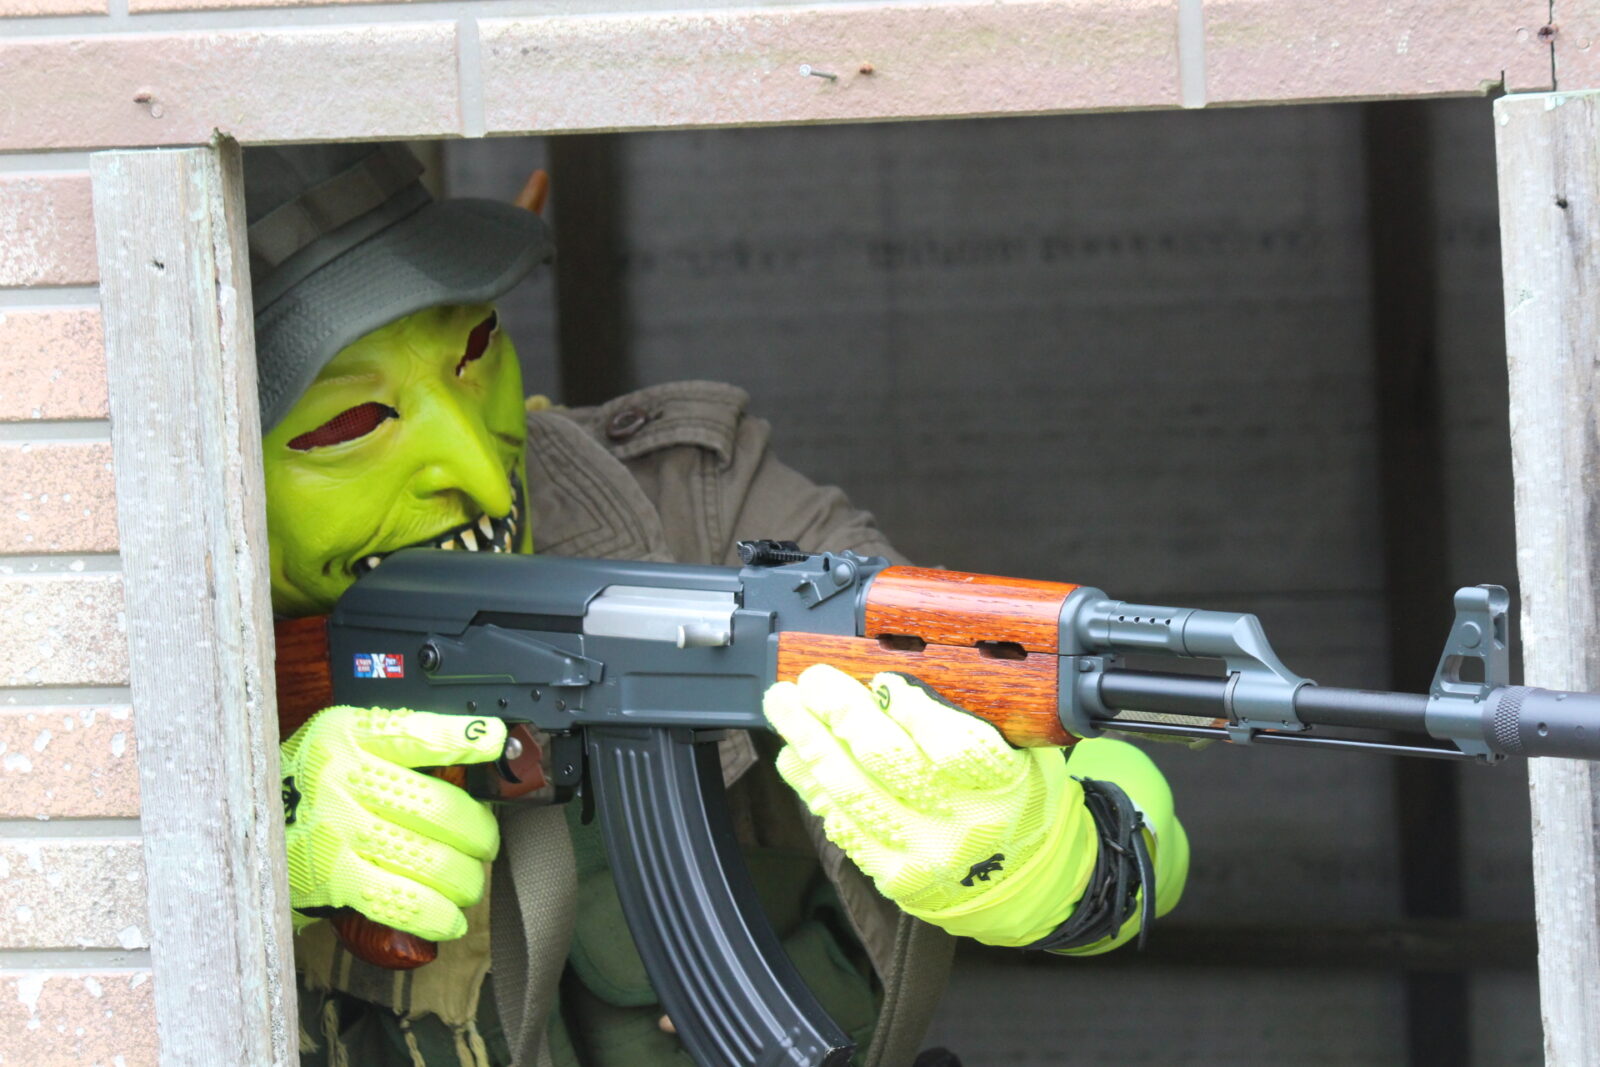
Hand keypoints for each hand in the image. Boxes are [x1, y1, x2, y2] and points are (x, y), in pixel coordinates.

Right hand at [279, 706, 505, 940]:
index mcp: (349, 735)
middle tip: (485, 844)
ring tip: (469, 883)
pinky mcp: (330, 875)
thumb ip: (400, 746)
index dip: (461, 737)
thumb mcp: (343, 743)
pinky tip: (451, 919)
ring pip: (427, 856)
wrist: (243, 821)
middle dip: (478, 833)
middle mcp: (342, 777)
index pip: (415, 733)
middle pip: (437, 807)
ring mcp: (336, 828)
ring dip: (463, 878)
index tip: (494, 740)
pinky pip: (398, 898)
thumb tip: (476, 755)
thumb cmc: (310, 783)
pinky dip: (435, 913)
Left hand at [764, 665, 1095, 946]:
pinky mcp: (893, 874)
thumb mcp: (1021, 751)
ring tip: (784, 704)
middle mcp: (965, 823)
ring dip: (808, 739)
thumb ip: (972, 716)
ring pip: (851, 788)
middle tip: (812, 679)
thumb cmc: (1012, 799)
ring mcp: (924, 852)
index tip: (885, 679)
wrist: (1018, 881)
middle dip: (841, 710)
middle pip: (889, 760)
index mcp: (1008, 785)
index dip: (914, 709)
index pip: (958, 745)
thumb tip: (894, 682)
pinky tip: (793, 752)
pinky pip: (839, 820)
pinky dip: (811, 781)